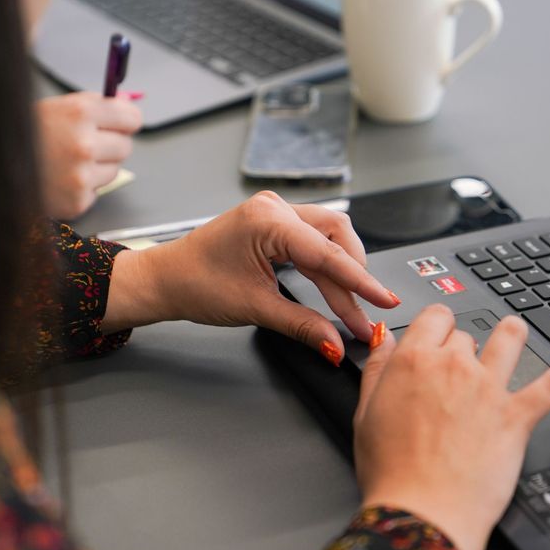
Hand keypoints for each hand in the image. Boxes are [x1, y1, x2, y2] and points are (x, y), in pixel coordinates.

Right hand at [35, 93, 142, 218]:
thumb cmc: (27, 133)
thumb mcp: (59, 108)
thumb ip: (97, 105)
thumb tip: (130, 101)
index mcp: (80, 113)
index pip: (132, 118)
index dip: (125, 121)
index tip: (120, 123)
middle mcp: (84, 144)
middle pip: (126, 146)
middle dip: (110, 145)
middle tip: (84, 144)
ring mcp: (81, 175)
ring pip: (114, 170)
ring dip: (98, 167)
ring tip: (68, 162)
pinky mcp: (77, 200)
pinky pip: (97, 191)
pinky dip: (84, 187)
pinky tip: (62, 179)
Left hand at [104, 191, 400, 359]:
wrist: (165, 279)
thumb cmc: (195, 284)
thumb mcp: (255, 308)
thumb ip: (303, 325)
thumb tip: (335, 341)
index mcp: (268, 221)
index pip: (328, 254)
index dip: (361, 283)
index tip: (384, 302)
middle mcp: (274, 208)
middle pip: (336, 235)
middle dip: (354, 275)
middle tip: (364, 314)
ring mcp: (273, 211)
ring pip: (327, 235)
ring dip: (341, 270)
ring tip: (351, 308)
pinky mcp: (272, 222)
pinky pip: (311, 238)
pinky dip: (324, 263)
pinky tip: (332, 286)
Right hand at [354, 306, 549, 549]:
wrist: (423, 513)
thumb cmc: (391, 472)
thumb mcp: (365, 413)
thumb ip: (376, 370)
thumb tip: (383, 341)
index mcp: (414, 361)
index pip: (434, 317)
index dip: (436, 323)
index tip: (437, 331)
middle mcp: (453, 366)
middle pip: (466, 335)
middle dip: (462, 345)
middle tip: (458, 366)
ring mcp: (488, 389)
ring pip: (509, 340)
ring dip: (513, 332)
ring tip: (516, 330)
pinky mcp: (516, 417)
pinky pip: (548, 386)